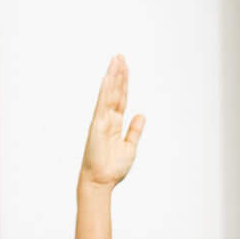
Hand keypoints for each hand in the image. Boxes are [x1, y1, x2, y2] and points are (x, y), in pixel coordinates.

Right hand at [81, 54, 146, 188]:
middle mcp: (107, 120)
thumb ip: (134, 130)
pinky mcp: (97, 125)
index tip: (125, 69)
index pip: (121, 99)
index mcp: (115, 124)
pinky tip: (107, 78)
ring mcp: (101, 121)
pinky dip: (105, 91)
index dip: (124, 83)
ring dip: (113, 76)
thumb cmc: (112, 169)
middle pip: (114, 92)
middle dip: (118, 74)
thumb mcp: (130, 147)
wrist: (101, 182)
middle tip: (120, 56)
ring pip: (108, 94)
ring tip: (116, 60)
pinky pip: (102, 104)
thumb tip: (141, 115)